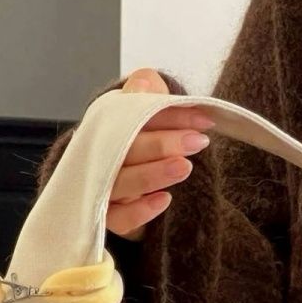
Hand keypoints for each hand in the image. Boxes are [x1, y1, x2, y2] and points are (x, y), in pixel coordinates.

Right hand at [107, 68, 213, 241]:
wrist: (133, 177)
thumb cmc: (142, 139)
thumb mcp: (148, 109)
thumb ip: (148, 91)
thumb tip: (141, 84)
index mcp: (106, 126)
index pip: (132, 117)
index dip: (167, 116)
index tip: (202, 119)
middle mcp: (99, 157)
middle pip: (124, 150)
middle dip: (161, 145)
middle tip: (196, 142)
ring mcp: (101, 188)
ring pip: (120, 183)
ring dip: (152, 175)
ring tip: (184, 167)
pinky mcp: (109, 216)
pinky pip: (119, 218)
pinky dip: (140, 211)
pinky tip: (165, 200)